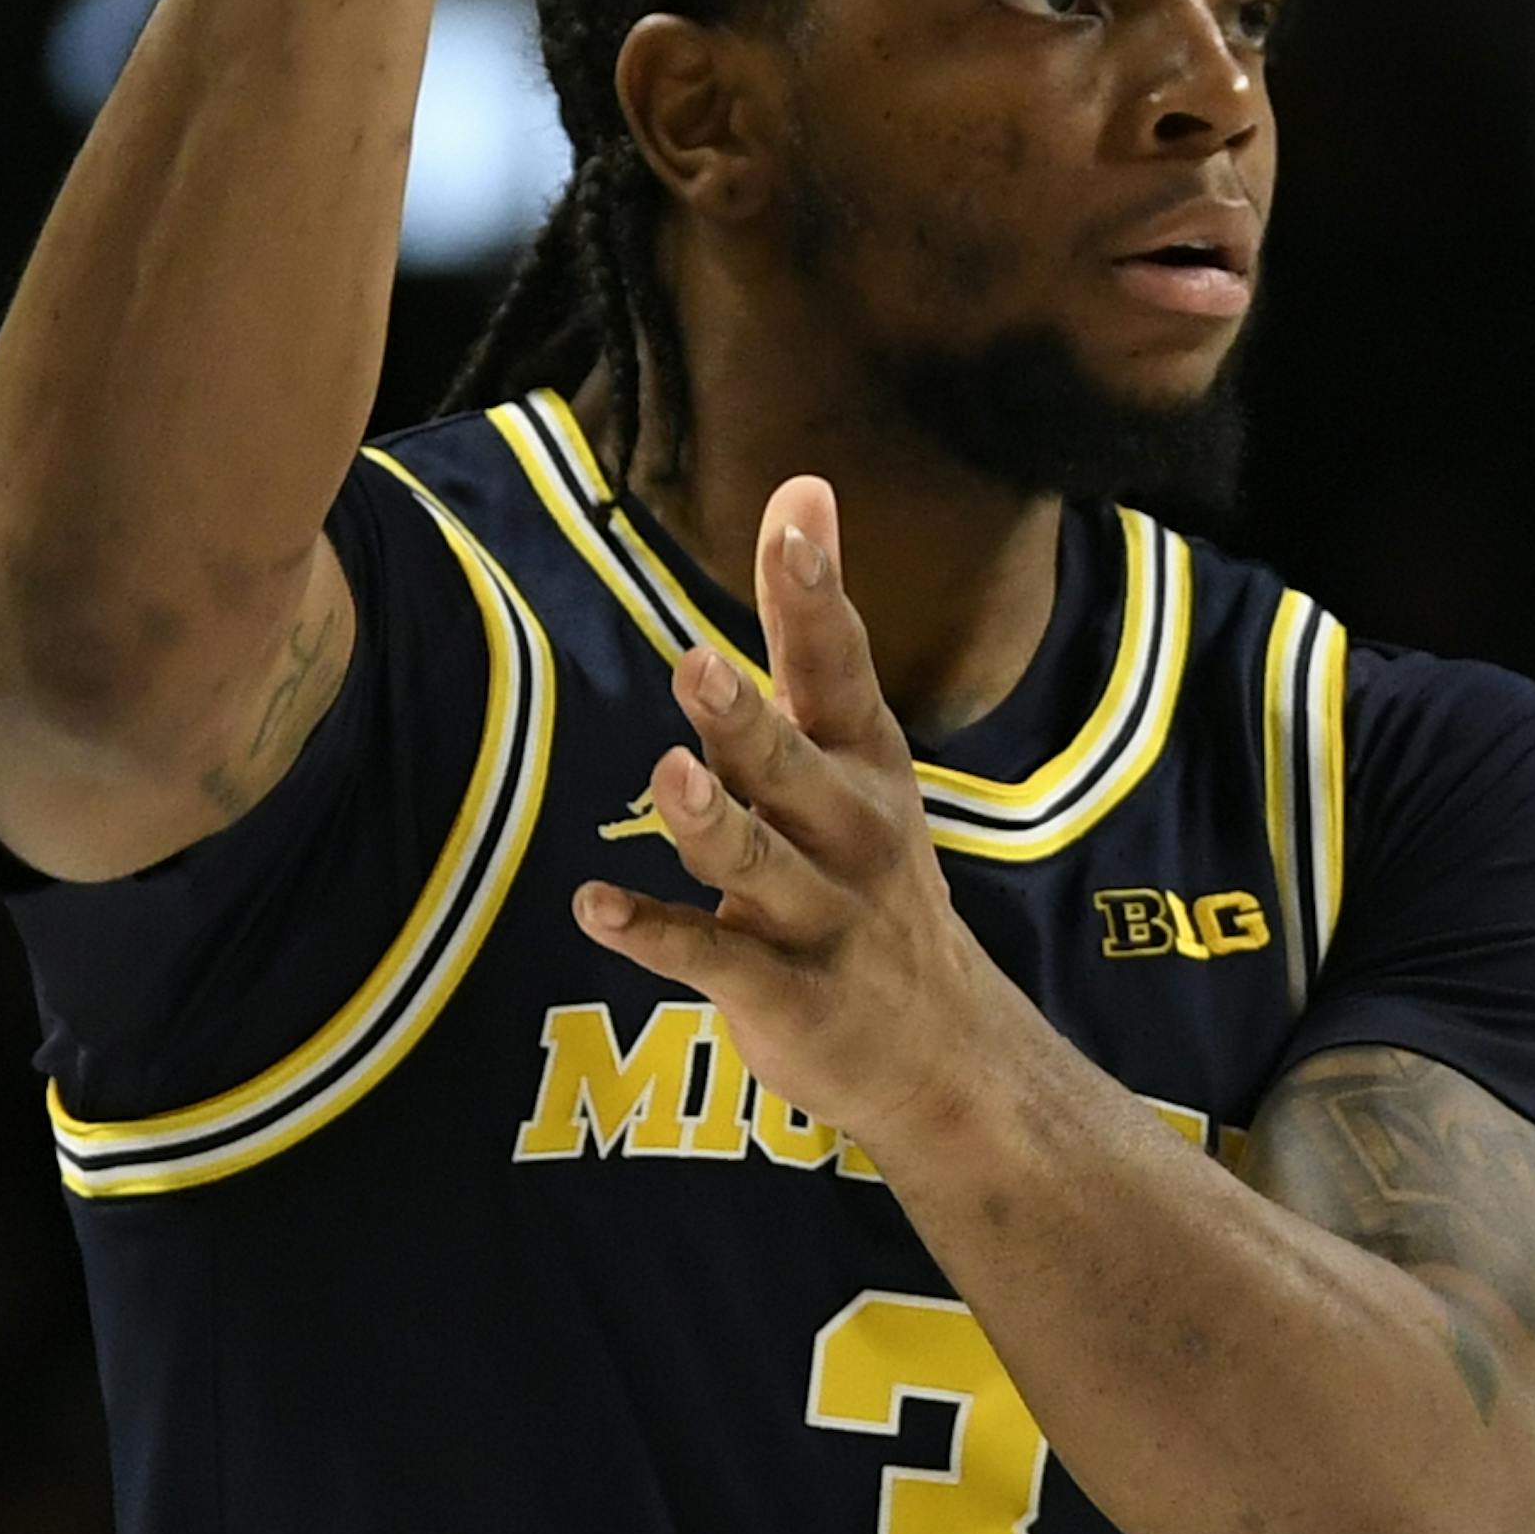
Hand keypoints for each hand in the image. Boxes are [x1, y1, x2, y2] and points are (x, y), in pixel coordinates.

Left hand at [574, 479, 1002, 1149]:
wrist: (942, 1049)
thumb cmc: (868, 863)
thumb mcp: (853, 744)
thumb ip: (810, 628)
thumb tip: (801, 484)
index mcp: (865, 759)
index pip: (839, 664)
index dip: (816, 592)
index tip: (797, 515)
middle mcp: (853, 829)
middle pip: (793, 766)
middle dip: (747, 720)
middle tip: (696, 664)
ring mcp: (824, 916)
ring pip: (758, 866)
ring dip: (710, 825)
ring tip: (667, 777)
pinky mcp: (789, 995)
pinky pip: (713, 962)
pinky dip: (652, 936)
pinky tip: (592, 907)